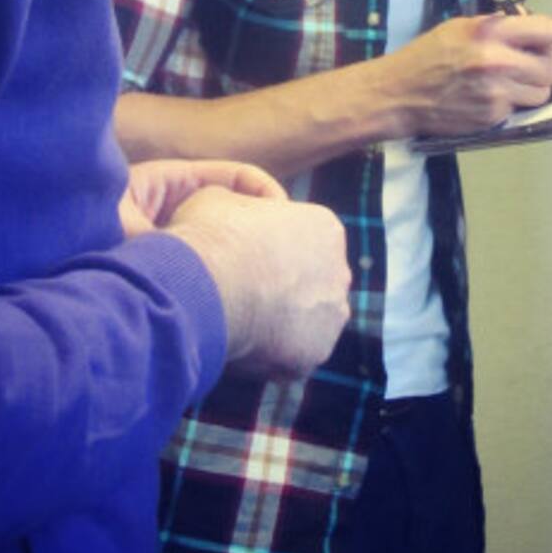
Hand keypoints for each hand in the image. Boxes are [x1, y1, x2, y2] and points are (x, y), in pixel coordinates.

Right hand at [124, 165, 350, 379]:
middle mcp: (340, 271)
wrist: (211, 285)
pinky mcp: (316, 353)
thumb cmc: (214, 234)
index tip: (245, 259)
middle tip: (246, 293)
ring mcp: (332, 315)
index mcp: (325, 227)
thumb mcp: (220, 197)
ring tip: (243, 322)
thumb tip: (231, 211)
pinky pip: (294, 354)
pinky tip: (244, 346)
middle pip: (313, 281)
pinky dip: (273, 354)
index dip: (271, 250)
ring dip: (284, 322)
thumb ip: (240, 205)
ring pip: (309, 320)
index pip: (304, 240)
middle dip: (287, 287)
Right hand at [383, 12, 551, 138]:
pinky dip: (510, 104)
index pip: (547, 30)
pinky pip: (519, 110)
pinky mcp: (492, 116)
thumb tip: (525, 24)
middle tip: (528, 65)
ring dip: (531, 89)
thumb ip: (496, 25)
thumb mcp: (460, 26)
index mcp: (490, 32)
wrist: (399, 93)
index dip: (544, 37)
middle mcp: (496, 61)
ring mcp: (496, 92)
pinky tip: (490, 96)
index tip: (537, 42)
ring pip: (541, 93)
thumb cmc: (425, 58)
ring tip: (511, 83)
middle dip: (542, 66)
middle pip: (550, 67)